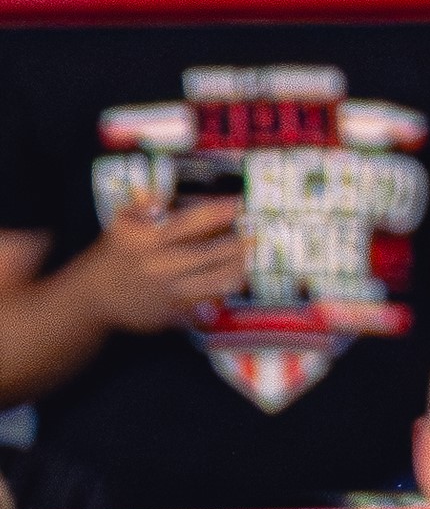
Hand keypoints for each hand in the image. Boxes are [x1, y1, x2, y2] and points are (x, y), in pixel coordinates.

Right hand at [66, 198, 246, 333]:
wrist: (92, 298)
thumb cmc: (116, 253)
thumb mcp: (122, 224)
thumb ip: (142, 207)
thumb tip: (159, 195)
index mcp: (145, 240)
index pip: (187, 223)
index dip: (216, 212)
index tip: (237, 204)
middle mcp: (156, 266)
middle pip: (207, 254)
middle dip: (236, 243)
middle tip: (257, 232)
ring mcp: (165, 292)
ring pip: (214, 281)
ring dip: (238, 267)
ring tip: (251, 255)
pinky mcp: (171, 313)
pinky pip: (206, 301)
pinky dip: (224, 288)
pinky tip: (237, 277)